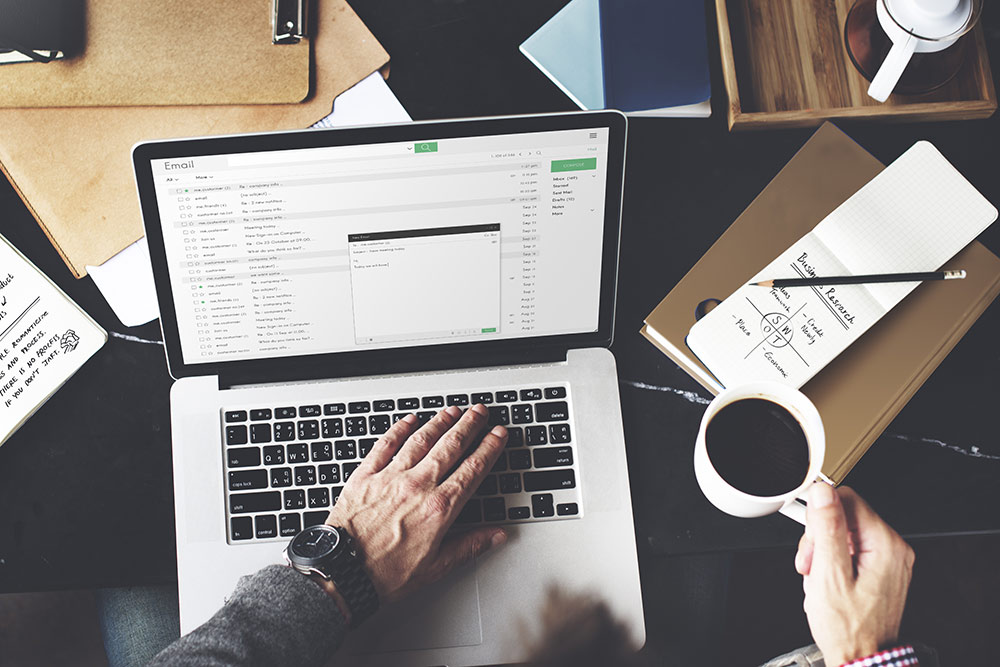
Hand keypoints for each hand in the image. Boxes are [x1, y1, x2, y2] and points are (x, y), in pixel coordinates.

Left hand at [326, 404, 507, 604]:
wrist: (342, 573)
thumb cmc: (385, 574)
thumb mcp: (436, 567)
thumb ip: (469, 546)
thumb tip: (496, 536)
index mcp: (439, 508)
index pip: (473, 469)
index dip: (489, 448)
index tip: (498, 434)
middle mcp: (417, 486)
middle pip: (450, 446)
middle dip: (469, 425)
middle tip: (480, 411)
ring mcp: (390, 477)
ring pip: (421, 440)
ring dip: (440, 422)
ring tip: (452, 411)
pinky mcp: (365, 475)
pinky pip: (385, 444)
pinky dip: (399, 429)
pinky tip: (409, 420)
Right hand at [795, 483, 913, 665]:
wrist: (861, 657)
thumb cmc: (848, 628)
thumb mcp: (829, 575)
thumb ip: (826, 529)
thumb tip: (823, 493)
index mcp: (886, 544)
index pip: (847, 498)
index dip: (820, 514)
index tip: (809, 535)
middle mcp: (893, 548)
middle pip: (844, 515)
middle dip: (819, 537)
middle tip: (811, 563)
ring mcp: (888, 559)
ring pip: (844, 532)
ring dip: (823, 551)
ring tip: (817, 576)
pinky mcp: (880, 568)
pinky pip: (850, 548)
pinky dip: (832, 561)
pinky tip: (826, 579)